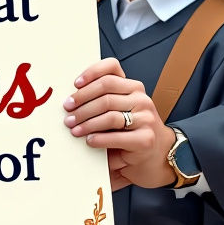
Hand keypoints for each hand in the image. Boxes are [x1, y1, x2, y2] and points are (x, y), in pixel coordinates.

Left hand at [63, 59, 175, 188]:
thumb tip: (70, 97)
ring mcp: (146, 119)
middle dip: (82, 101)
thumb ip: (101, 99)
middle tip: (68, 110)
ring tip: (74, 128)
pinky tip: (89, 140)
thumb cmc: (128, 131)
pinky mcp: (146, 139)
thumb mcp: (116, 110)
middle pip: (106, 92)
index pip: (112, 68)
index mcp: (133, 87)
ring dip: (86, 122)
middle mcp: (142, 99)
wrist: (155, 155)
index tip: (75, 84)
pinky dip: (99, 138)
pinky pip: (116, 136)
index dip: (92, 72)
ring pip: (110, 114)